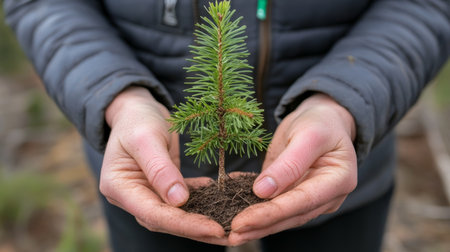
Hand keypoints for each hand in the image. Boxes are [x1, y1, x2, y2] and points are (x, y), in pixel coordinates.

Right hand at [99, 86, 226, 243]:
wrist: (137, 109)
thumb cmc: (137, 119)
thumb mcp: (146, 138)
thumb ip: (160, 169)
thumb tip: (179, 200)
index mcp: (119, 187)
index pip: (153, 214)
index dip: (184, 224)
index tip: (213, 228)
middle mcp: (132, 196)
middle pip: (166, 220)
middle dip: (196, 229)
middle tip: (229, 234)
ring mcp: (147, 193)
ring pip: (176, 215)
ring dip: (202, 221)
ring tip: (230, 227)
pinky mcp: (162, 188)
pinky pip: (184, 199)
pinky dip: (202, 202)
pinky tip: (222, 200)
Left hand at [228, 93, 357, 244]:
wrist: (323, 120)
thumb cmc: (320, 123)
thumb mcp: (308, 134)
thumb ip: (289, 163)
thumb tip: (262, 191)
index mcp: (338, 180)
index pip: (301, 202)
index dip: (271, 213)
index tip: (243, 221)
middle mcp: (327, 196)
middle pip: (291, 216)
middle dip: (260, 226)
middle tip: (232, 235)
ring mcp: (311, 199)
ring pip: (282, 217)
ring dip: (256, 226)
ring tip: (231, 234)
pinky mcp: (294, 196)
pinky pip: (274, 206)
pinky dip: (254, 211)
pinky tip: (234, 215)